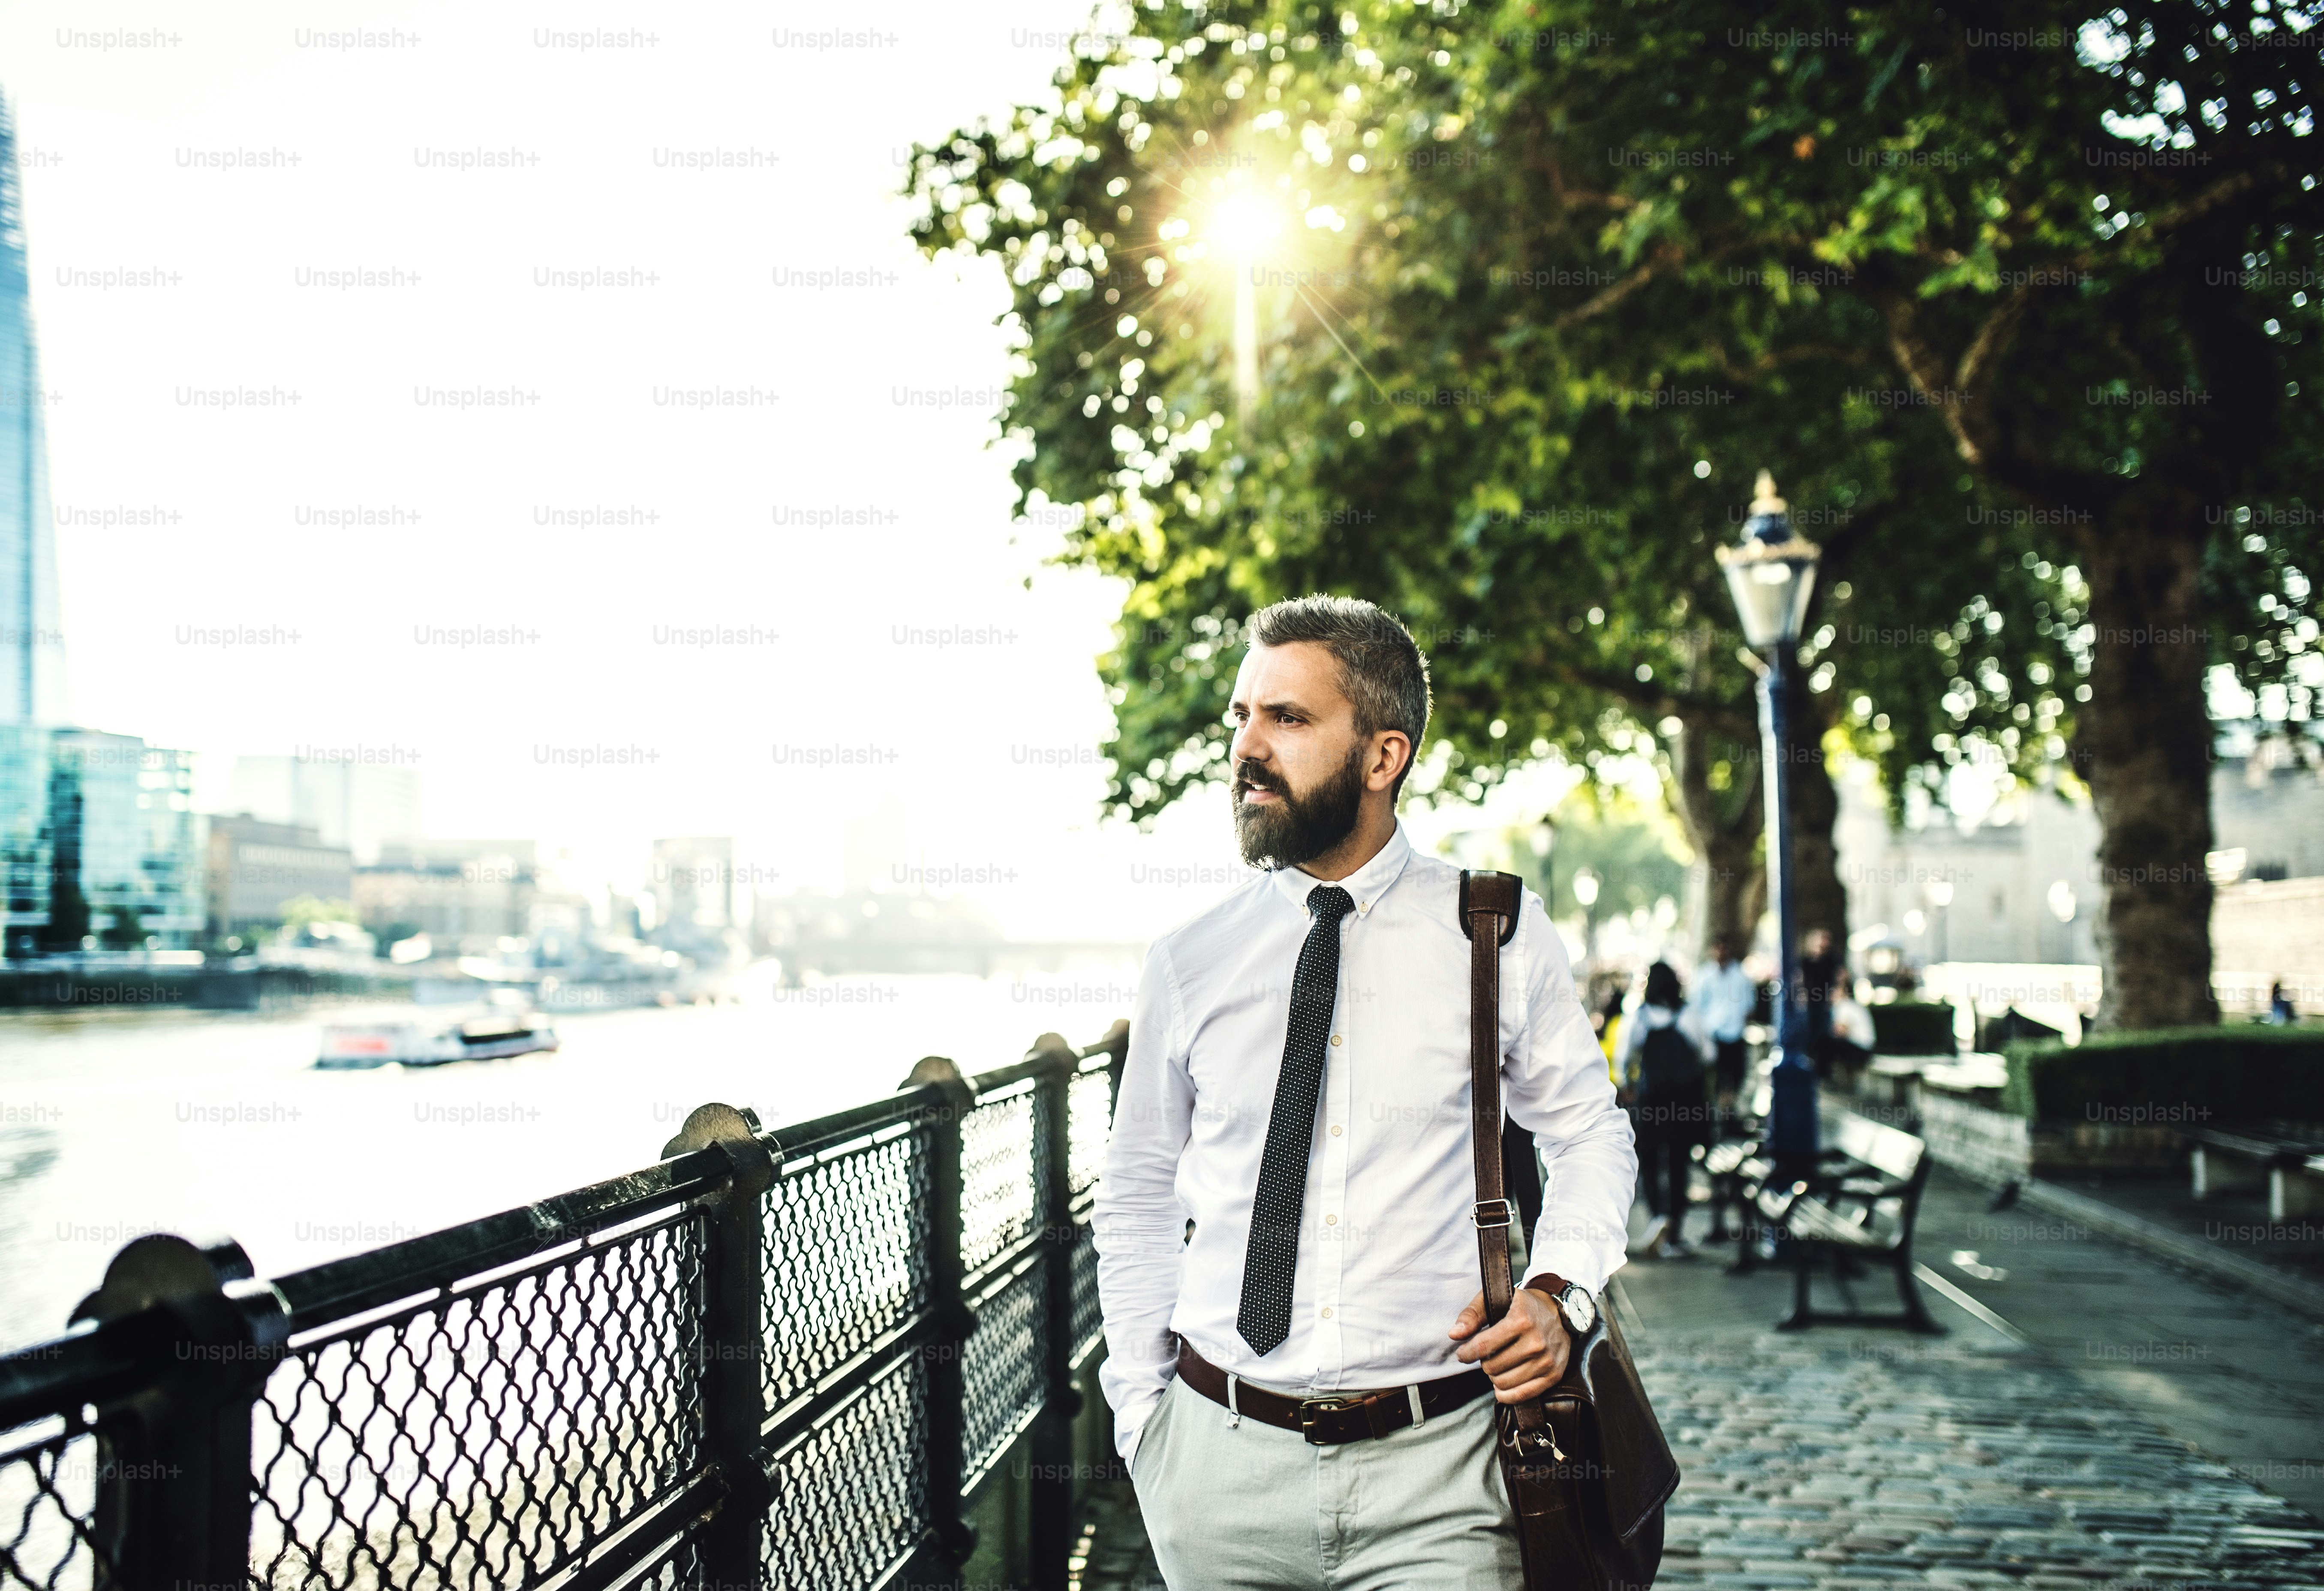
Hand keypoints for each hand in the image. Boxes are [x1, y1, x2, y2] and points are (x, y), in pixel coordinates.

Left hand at [1448, 1288, 1570, 1403]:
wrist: (1559, 1311)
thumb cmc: (1523, 1305)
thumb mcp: (1495, 1298)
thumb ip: (1472, 1315)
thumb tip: (1454, 1334)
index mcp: (1521, 1320)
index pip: (1484, 1346)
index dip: (1467, 1353)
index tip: (1463, 1353)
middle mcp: (1536, 1341)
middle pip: (1492, 1367)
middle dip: (1483, 1362)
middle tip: (1487, 1355)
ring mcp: (1546, 1360)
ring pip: (1504, 1382)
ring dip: (1494, 1377)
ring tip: (1497, 1365)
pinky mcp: (1553, 1374)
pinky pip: (1522, 1395)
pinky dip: (1507, 1394)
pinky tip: (1501, 1385)